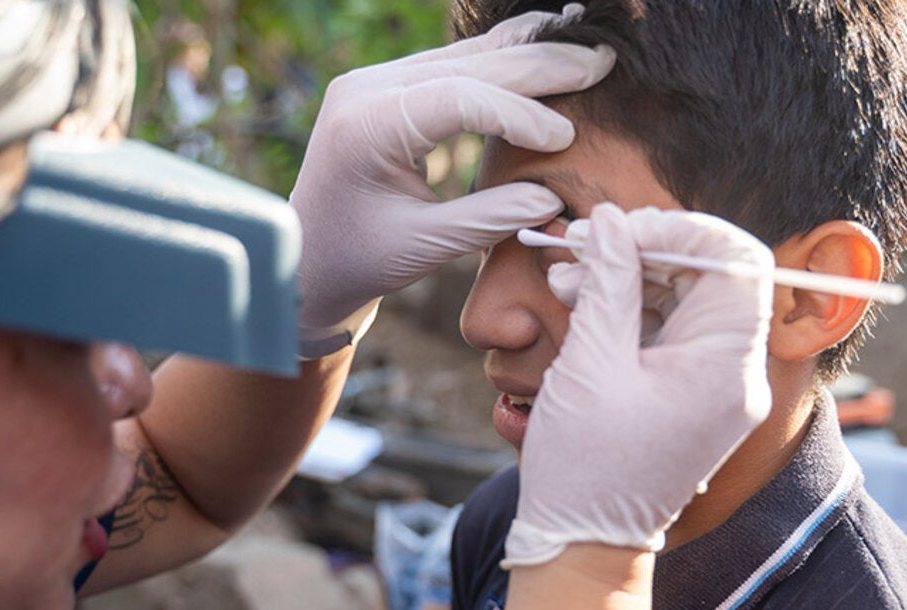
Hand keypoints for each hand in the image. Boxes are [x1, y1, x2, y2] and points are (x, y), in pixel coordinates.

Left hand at [289, 4, 615, 356]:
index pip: (459, 99)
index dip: (520, 114)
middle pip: (467, 63)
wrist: (304, 261)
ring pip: (464, 55)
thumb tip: (554, 197)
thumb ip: (487, 219)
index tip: (565, 138)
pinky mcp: (387, 87)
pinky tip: (542, 50)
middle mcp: (367, 88)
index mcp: (368, 126)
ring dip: (526, 53)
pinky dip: (500, 61)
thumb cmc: (358, 262)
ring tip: (585, 49)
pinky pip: (452, 64)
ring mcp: (375, 81)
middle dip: (538, 64)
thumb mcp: (423, 248)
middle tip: (602, 62)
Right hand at [504, 204, 775, 567]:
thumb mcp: (593, 361)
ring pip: (684, 299)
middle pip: (711, 276)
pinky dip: (629, 309)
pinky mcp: (688, 395)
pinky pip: (669, 332)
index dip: (683, 230)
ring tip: (568, 277)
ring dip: (629, 277)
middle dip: (646, 251)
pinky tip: (580, 300)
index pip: (738, 261)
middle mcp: (734, 374)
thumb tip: (613, 221)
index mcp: (726, 367)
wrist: (583, 546)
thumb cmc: (586, 466)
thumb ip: (610, 281)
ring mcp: (713, 387)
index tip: (624, 228)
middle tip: (584, 246)